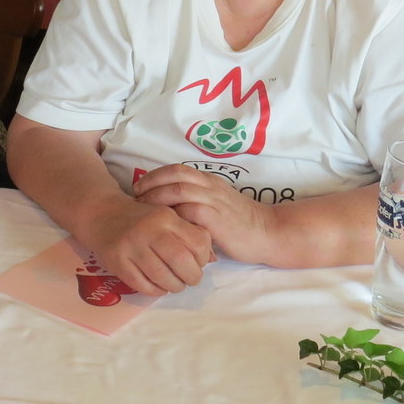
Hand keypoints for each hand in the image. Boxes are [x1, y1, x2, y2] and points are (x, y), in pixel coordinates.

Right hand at [86, 194, 212, 295]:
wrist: (102, 213)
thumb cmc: (141, 218)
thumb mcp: (167, 216)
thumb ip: (189, 233)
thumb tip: (213, 258)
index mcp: (166, 217)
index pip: (197, 242)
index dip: (204, 258)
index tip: (199, 262)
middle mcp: (149, 230)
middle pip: (182, 261)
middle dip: (192, 276)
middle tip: (190, 278)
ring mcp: (132, 247)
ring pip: (163, 277)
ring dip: (175, 286)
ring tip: (175, 283)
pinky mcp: (118, 262)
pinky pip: (143, 285)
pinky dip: (155, 290)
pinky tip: (158, 285)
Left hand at [134, 164, 275, 261]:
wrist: (268, 233)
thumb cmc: (241, 223)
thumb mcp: (218, 206)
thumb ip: (197, 203)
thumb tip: (170, 209)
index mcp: (209, 181)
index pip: (177, 169)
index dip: (155, 176)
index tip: (139, 187)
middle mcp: (210, 187)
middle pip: (173, 174)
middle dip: (150, 183)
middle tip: (135, 196)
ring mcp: (213, 201)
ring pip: (177, 190)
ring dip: (156, 198)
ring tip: (142, 209)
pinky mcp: (215, 218)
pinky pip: (188, 211)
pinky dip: (172, 215)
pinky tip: (162, 225)